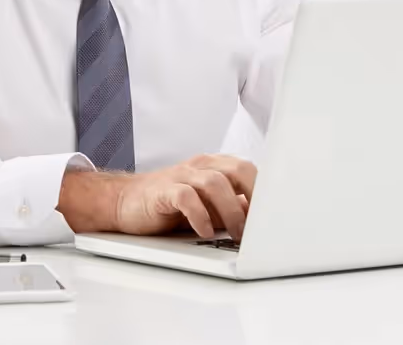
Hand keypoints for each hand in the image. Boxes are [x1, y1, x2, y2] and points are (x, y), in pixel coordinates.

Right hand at [115, 154, 255, 240]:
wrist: (124, 202)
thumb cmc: (169, 205)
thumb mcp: (208, 208)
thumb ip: (233, 208)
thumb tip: (262, 219)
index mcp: (215, 167)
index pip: (250, 171)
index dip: (266, 193)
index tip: (277, 217)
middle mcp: (200, 167)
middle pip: (238, 169)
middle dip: (254, 197)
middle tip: (260, 226)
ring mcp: (181, 176)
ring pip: (215, 182)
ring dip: (230, 211)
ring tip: (235, 235)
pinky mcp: (163, 190)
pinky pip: (185, 196)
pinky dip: (200, 215)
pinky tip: (204, 231)